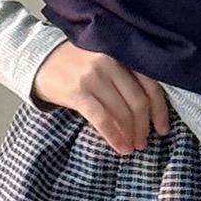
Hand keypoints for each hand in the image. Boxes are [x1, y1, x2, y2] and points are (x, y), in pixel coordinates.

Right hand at [31, 44, 169, 153]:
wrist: (37, 58)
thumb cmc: (75, 62)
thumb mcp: (104, 59)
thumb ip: (125, 75)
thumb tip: (148, 110)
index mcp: (121, 53)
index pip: (150, 84)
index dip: (160, 110)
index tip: (163, 128)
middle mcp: (110, 62)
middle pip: (138, 101)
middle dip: (144, 126)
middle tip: (144, 142)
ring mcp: (93, 76)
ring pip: (122, 112)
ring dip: (130, 134)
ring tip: (132, 147)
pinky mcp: (77, 92)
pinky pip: (102, 119)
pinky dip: (114, 136)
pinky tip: (120, 148)